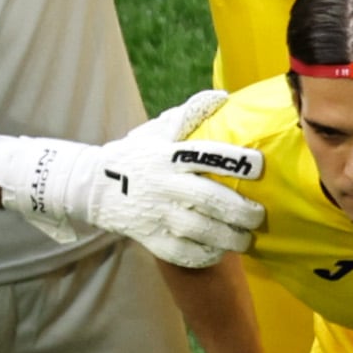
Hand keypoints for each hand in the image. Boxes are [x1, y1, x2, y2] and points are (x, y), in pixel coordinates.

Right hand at [0, 97, 263, 266]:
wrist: (92, 186)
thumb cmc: (137, 155)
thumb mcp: (157, 130)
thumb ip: (189, 114)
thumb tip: (221, 97)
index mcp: (168, 156)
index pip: (206, 155)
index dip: (234, 161)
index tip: (259, 166)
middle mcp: (164, 185)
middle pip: (210, 198)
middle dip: (241, 210)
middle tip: (259, 215)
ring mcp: (156, 213)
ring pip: (200, 230)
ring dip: (229, 238)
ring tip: (246, 239)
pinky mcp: (150, 237)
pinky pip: (182, 252)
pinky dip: (204, 255)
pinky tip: (219, 251)